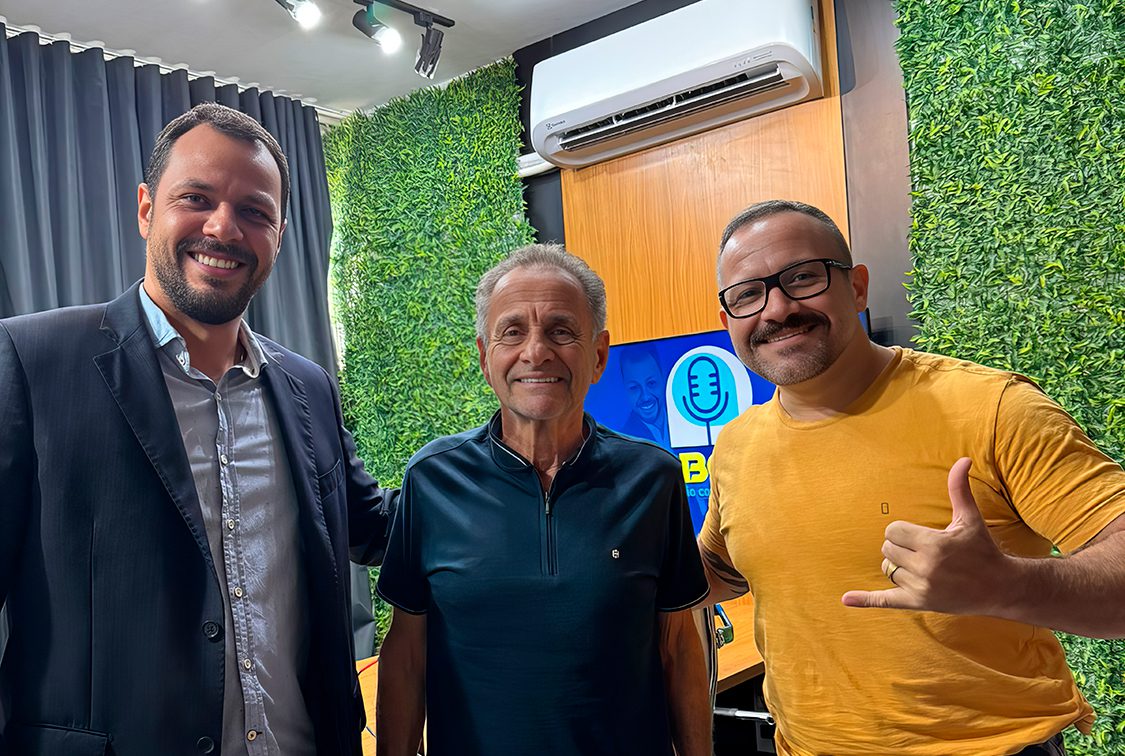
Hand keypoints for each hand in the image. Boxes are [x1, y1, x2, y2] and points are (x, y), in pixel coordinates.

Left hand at [841, 458, 1013, 615]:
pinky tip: (846, 599)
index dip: (902, 531)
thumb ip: (959, 489)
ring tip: (921, 566)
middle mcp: (925, 566)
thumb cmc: (983, 549)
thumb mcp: (970, 518)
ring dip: (898, 566)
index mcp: (934, 544)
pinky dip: (865, 600)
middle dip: (899, 547)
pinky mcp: (919, 603)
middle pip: (887, 549)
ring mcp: (921, 587)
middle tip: (922, 550)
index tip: (920, 535)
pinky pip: (885, 600)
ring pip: (887, 569)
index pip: (893, 531)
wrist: (1000, 587)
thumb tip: (963, 459)